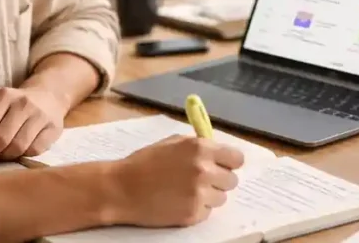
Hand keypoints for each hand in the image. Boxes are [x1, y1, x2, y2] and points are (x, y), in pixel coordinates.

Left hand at [0, 87, 66, 161]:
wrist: (48, 96)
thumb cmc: (12, 106)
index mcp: (4, 95)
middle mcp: (24, 103)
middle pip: (1, 138)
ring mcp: (41, 116)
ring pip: (17, 147)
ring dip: (4, 157)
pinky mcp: (54, 129)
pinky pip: (34, 151)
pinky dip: (22, 156)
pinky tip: (17, 152)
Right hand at [109, 135, 244, 226]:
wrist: (121, 189)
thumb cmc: (144, 163)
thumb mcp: (173, 143)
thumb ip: (198, 146)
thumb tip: (219, 151)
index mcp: (200, 149)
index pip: (237, 158)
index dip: (229, 162)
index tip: (223, 166)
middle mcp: (204, 171)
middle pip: (232, 180)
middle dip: (220, 180)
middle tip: (203, 181)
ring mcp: (199, 194)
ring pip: (221, 198)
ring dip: (209, 196)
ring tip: (186, 191)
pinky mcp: (192, 215)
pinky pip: (207, 213)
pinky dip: (197, 209)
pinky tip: (179, 202)